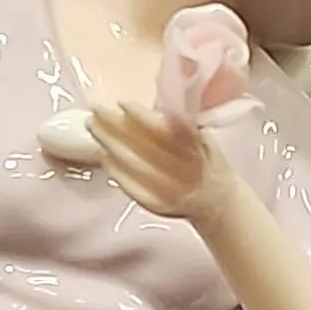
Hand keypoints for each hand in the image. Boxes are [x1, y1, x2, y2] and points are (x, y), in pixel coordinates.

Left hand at [86, 100, 234, 222]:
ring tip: (93, 128)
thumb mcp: (201, 135)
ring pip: (135, 165)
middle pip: (144, 146)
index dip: (142, 117)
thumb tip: (142, 106)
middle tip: (95, 110)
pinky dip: (117, 172)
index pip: (166, 129)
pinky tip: (104, 158)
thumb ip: (178, 122)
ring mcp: (172, 191)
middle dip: (116, 127)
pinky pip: (133, 189)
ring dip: (110, 146)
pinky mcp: (159, 206)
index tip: (122, 103)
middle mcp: (186, 170)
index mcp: (199, 147)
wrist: (217, 200)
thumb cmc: (204, 159)